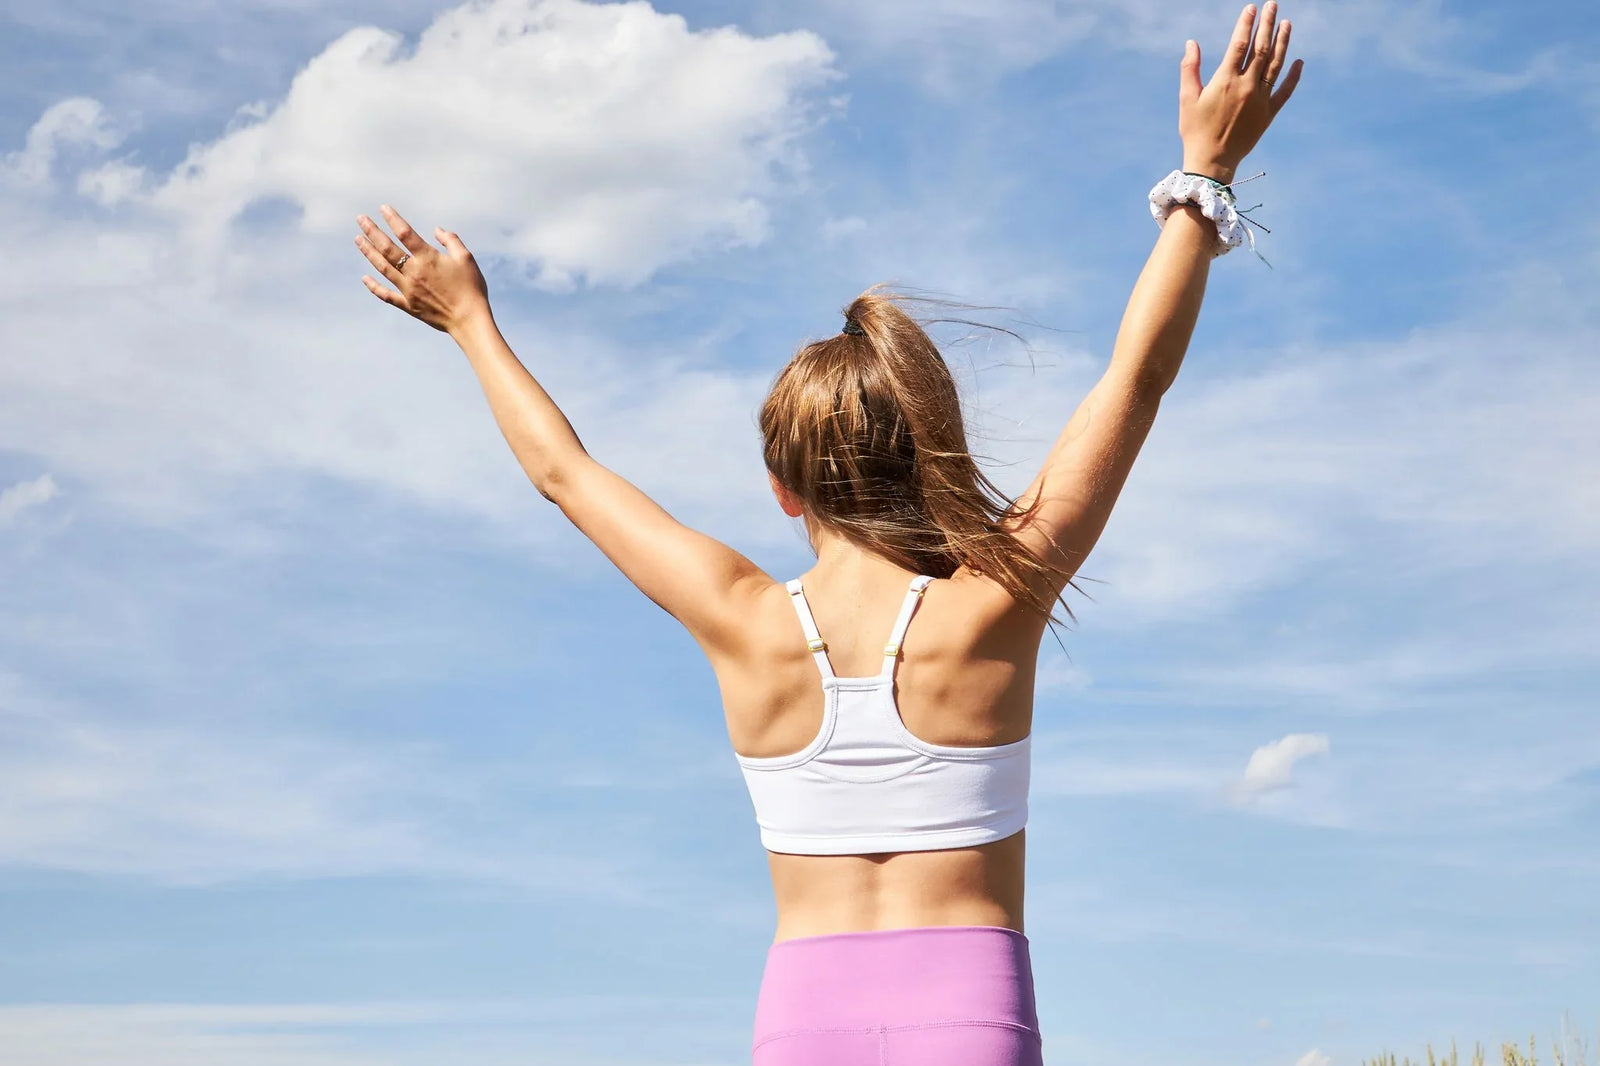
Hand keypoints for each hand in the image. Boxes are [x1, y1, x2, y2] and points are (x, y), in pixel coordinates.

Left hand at [354, 205, 489, 334]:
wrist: (469, 320)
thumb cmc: (471, 288)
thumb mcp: (466, 258)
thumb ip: (451, 240)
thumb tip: (436, 230)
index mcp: (428, 258)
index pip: (405, 233)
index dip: (393, 219)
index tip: (383, 208)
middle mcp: (414, 272)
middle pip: (387, 248)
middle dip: (372, 232)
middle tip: (361, 219)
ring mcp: (408, 290)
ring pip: (383, 267)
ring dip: (369, 252)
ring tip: (358, 240)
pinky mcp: (408, 305)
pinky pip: (386, 295)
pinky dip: (374, 286)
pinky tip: (364, 278)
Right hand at [1178, 2, 1302, 183]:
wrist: (1212, 161)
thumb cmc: (1195, 130)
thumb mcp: (1186, 98)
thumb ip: (1190, 69)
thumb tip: (1192, 43)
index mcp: (1225, 81)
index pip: (1240, 45)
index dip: (1246, 24)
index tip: (1251, 8)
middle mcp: (1246, 87)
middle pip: (1262, 49)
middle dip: (1267, 25)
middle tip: (1273, 6)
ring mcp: (1260, 100)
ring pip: (1276, 64)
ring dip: (1283, 42)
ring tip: (1287, 23)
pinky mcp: (1268, 114)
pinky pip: (1285, 91)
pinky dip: (1294, 76)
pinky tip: (1299, 61)